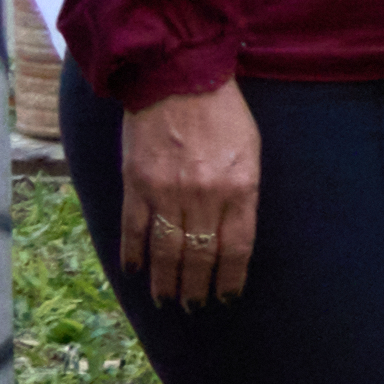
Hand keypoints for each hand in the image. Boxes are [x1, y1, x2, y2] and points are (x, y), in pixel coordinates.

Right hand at [115, 81, 261, 306]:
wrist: (177, 76)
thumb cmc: (222, 111)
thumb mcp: (250, 149)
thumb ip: (243, 191)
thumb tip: (233, 232)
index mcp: (240, 187)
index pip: (237, 247)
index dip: (230, 277)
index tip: (226, 297)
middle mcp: (205, 195)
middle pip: (200, 256)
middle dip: (196, 287)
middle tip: (193, 307)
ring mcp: (168, 191)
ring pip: (166, 250)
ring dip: (165, 281)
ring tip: (166, 300)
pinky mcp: (136, 183)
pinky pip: (134, 229)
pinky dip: (133, 254)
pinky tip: (134, 272)